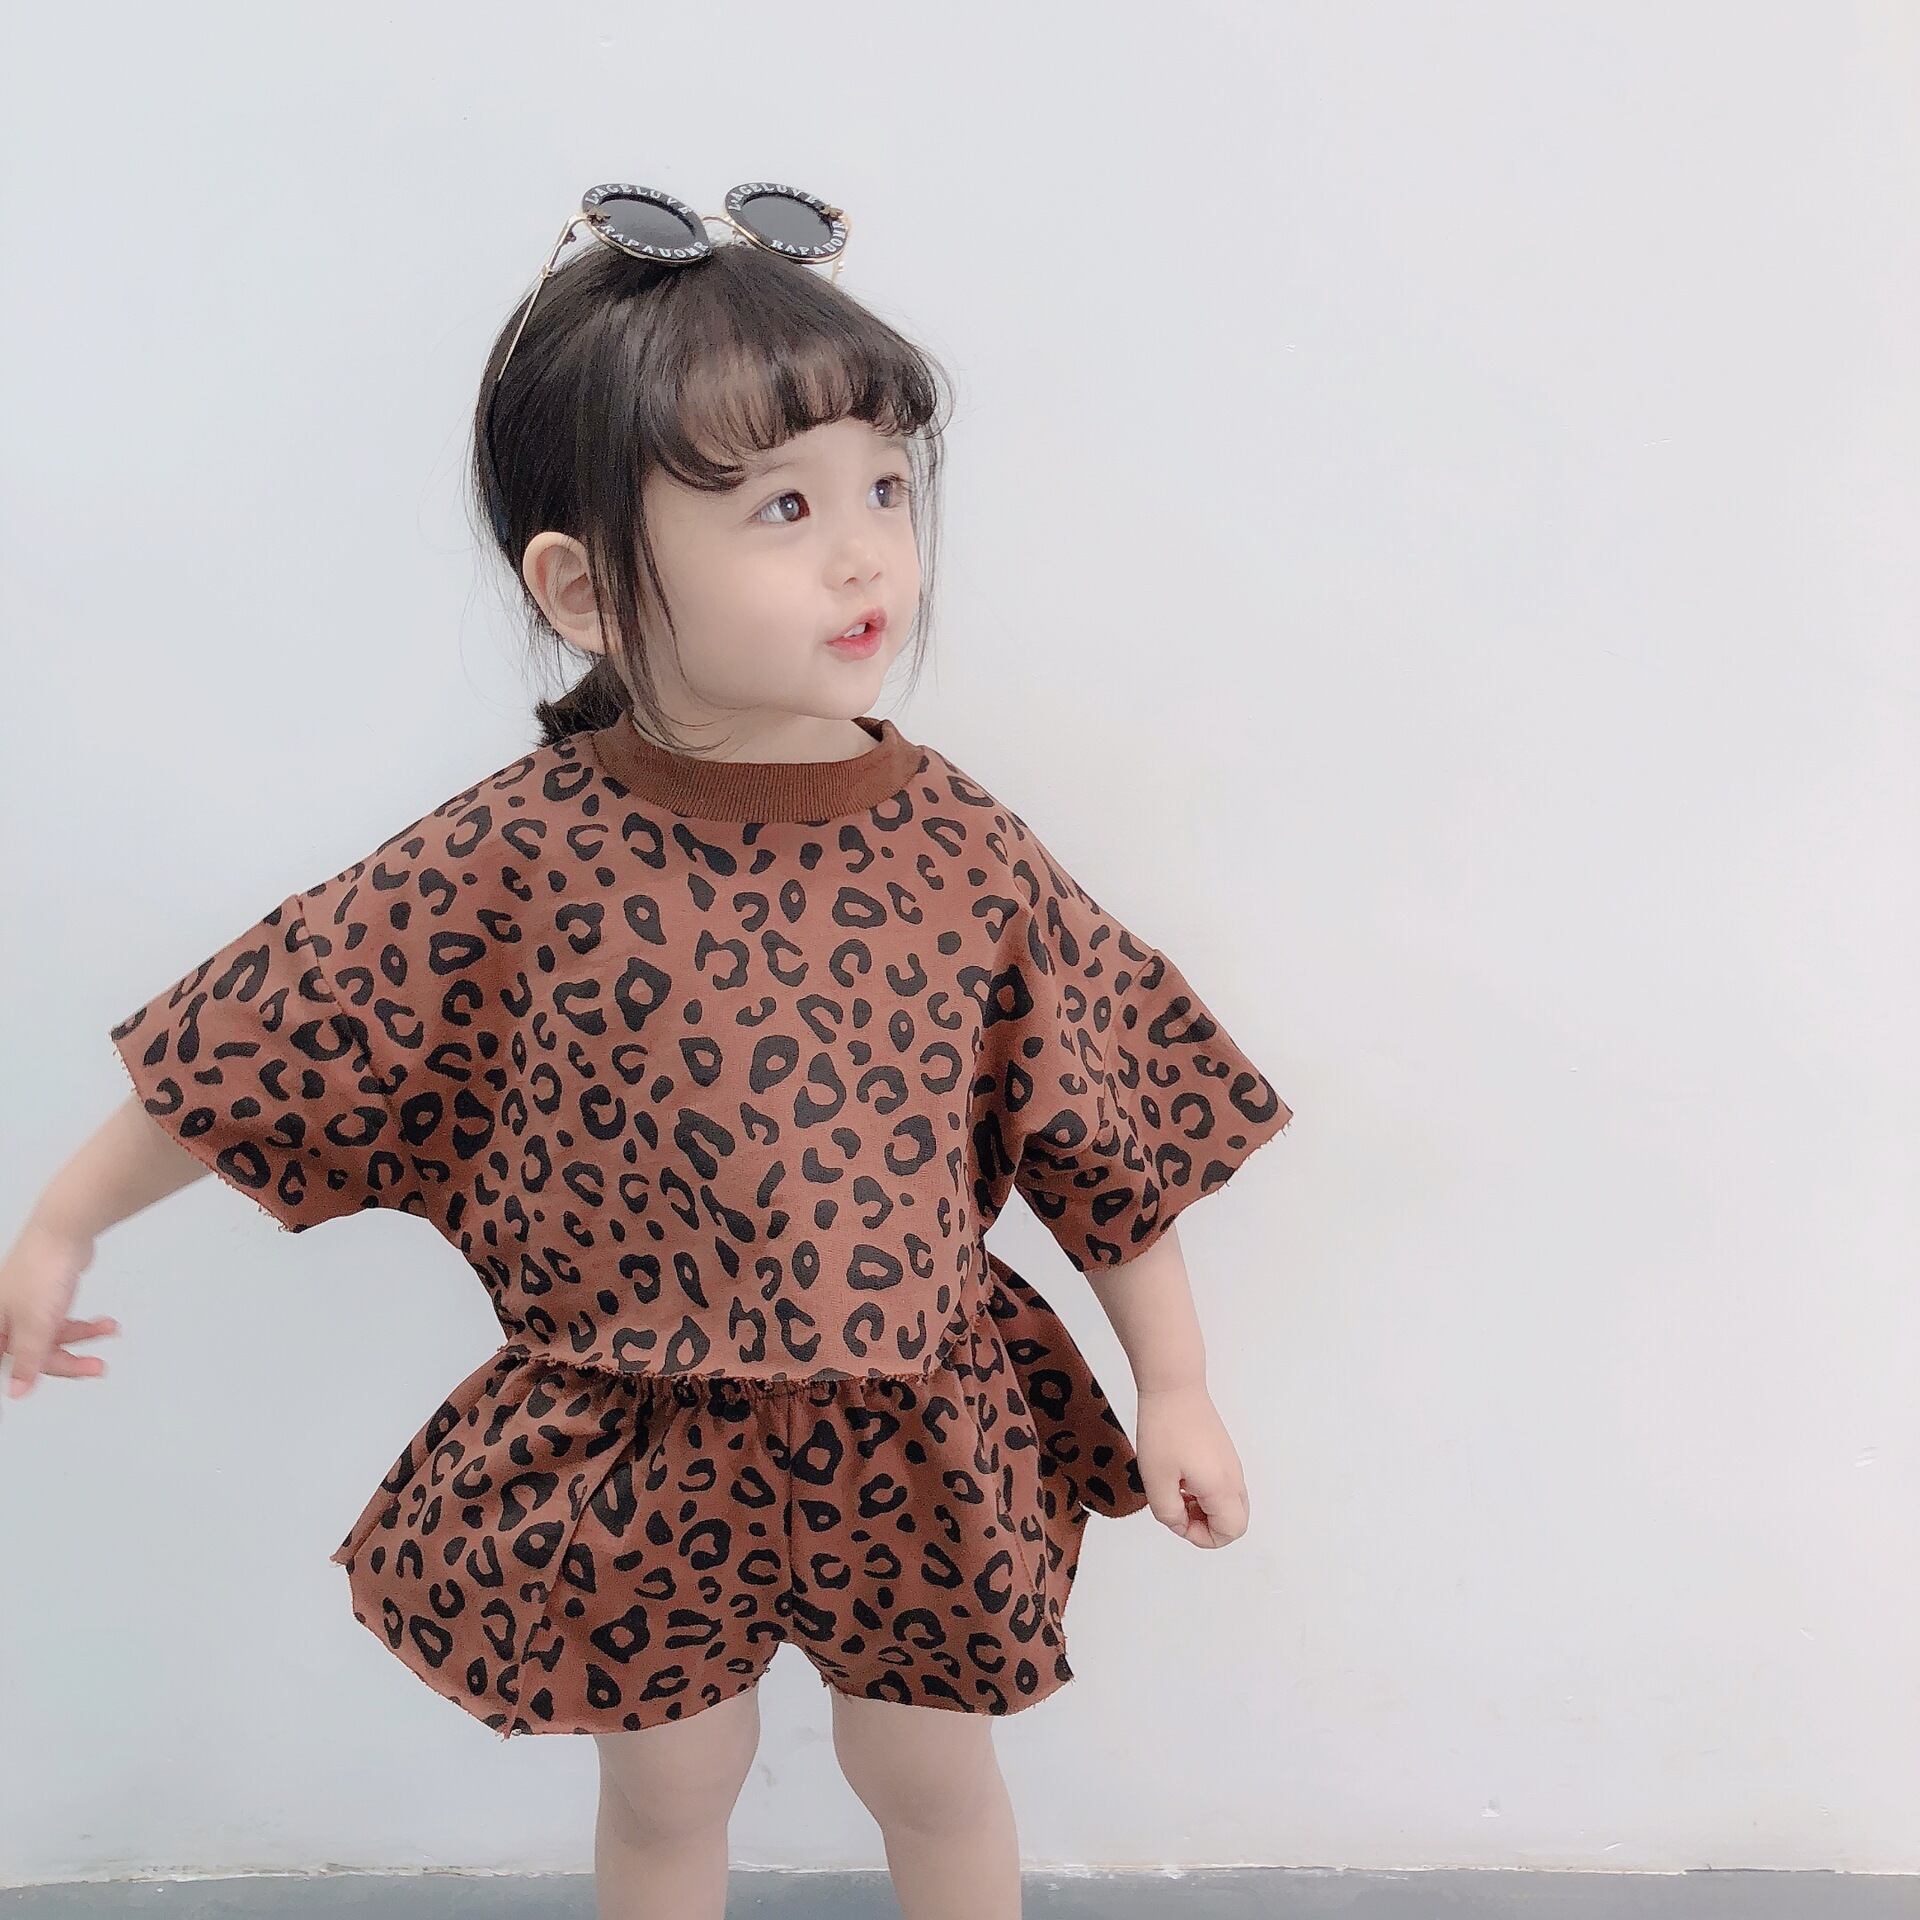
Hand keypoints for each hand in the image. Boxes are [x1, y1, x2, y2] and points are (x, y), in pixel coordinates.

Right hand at [0, 1214, 117, 1404]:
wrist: (65, 1229)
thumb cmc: (43, 1269)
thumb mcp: (36, 1324)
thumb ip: (28, 1360)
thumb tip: (17, 1392)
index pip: (14, 1361)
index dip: (38, 1373)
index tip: (72, 1376)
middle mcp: (6, 1313)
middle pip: (35, 1350)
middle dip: (70, 1358)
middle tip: (98, 1367)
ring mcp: (27, 1302)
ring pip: (53, 1333)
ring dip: (84, 1335)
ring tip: (109, 1330)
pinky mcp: (47, 1291)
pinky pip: (64, 1317)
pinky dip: (85, 1322)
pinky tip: (103, 1323)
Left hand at [1134, 1382, 1248, 1547]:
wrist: (1173, 1386)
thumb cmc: (1164, 1430)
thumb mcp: (1156, 1479)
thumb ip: (1169, 1513)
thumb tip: (1180, 1524)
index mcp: (1222, 1487)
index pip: (1230, 1531)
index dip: (1203, 1537)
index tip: (1177, 1519)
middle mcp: (1234, 1477)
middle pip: (1235, 1520)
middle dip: (1207, 1525)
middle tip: (1178, 1509)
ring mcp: (1231, 1462)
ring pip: (1229, 1502)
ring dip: (1204, 1508)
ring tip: (1175, 1490)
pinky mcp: (1223, 1451)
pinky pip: (1223, 1485)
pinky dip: (1205, 1492)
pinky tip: (1180, 1475)